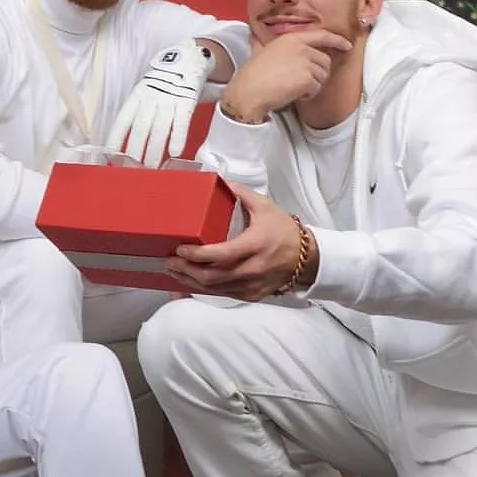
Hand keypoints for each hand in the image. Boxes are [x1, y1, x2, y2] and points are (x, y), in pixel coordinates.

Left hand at [106, 40, 214, 167]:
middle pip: (140, 128)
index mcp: (137, 96)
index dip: (115, 138)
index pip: (123, 120)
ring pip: (159, 129)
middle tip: (132, 170)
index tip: (110, 156)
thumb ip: (138, 113)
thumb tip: (124, 140)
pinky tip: (175, 153)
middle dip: (135, 151)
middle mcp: (151, 98)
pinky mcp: (187, 100)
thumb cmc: (163, 83)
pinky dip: (178, 138)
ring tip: (151, 167)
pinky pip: (181, 121)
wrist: (188, 60)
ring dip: (155, 151)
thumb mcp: (145, 93)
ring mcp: (169, 99)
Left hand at [165, 182, 308, 299]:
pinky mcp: (251, 295)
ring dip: (191, 282)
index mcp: (254, 245)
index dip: (197, 255)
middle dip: (186, 271)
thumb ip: (241, 193)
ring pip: (215, 289)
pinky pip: (223, 294)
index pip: (221, 255)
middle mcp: (252, 269)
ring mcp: (252, 285)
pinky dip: (205, 289)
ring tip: (174, 272)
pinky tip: (191, 282)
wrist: (307, 259)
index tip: (181, 249)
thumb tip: (220, 181)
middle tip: (170, 262)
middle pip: (212, 277)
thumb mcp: (265, 207)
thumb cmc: (285, 232)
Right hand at [220, 30, 351, 121]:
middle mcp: (301, 47)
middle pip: (325, 60)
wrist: (249, 92)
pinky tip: (294, 94)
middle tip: (302, 82)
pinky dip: (308, 95)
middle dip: (318, 73)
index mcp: (291, 38)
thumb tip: (256, 37)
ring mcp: (306, 62)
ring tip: (294, 88)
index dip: (337, 40)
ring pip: (322, 76)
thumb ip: (270, 45)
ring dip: (312, 85)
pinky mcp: (308, 78)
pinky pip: (317, 88)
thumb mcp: (260, 51)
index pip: (321, 35)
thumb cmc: (252, 76)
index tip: (346, 45)